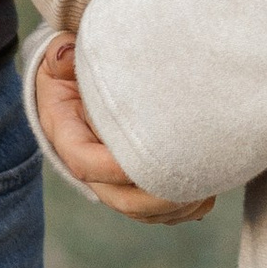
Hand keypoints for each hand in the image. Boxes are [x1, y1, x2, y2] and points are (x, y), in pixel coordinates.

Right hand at [34, 36, 213, 225]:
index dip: (114, 168)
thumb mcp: (60, 61)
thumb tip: (65, 56)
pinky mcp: (131, 186)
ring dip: (172, 208)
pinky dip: (179, 211)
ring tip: (206, 191)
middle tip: (193, 183)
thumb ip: (61, 58)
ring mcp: (110, 182)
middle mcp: (88, 168)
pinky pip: (153, 210)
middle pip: (118, 198)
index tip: (148, 157)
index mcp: (68, 138)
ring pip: (139, 210)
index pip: (85, 162)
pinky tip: (204, 198)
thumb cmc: (71, 71)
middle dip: (155, 197)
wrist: (74, 87)